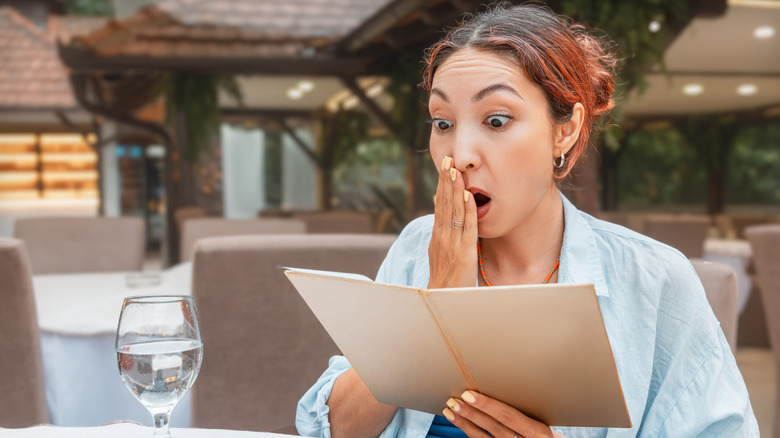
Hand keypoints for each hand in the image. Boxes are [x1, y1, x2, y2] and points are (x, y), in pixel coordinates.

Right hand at [428, 156, 477, 288]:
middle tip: (447, 158)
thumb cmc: (444, 278)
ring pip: (454, 211)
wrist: (441, 300)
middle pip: (444, 203)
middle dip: (446, 180)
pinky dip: (467, 211)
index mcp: (437, 235)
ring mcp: (452, 244)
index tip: (445, 166)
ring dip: (455, 189)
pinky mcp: (464, 253)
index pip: (440, 204)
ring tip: (456, 170)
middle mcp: (442, 236)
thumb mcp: (441, 252)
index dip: (442, 184)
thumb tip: (444, 215)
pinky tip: (467, 196)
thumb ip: (443, 234)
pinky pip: (467, 228)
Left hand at [443, 391, 565, 437]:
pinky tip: (460, 422)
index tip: (469, 394)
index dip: (487, 405)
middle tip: (455, 399)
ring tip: (450, 409)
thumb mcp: (542, 421)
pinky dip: (469, 432)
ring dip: (464, 423)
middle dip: (472, 413)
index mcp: (538, 432)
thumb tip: (500, 385)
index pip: (508, 417)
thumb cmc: (543, 433)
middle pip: (494, 427)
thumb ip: (525, 411)